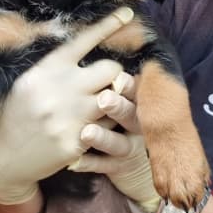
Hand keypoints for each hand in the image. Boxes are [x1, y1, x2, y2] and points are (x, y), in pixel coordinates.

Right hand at [0, 7, 133, 204]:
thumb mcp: (28, 81)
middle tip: (106, 82)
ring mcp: (71, 117)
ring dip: (114, 100)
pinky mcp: (77, 142)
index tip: (128, 13)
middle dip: (114, 74)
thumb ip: (58, 67)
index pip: (84, 40)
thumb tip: (90, 50)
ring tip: (101, 106)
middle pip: (112, 69)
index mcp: (47, 69)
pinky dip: (106, 125)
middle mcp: (61, 89)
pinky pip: (109, 127)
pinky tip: (94, 128)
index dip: (108, 25)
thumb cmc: (16, 114)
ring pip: (116, 98)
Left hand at [69, 73, 161, 212]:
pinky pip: (105, 167)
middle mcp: (138, 125)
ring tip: (87, 132)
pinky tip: (74, 161)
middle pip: (133, 115)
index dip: (129, 86)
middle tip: (103, 99)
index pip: (136, 92)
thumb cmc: (118, 120)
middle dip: (119, 107)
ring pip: (120, 144)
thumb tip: (99, 45)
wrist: (131, 162)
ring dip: (104, 138)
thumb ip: (110, 81)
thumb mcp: (122, 99)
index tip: (118, 78)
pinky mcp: (120, 168)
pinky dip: (90, 163)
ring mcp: (130, 148)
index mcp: (136, 104)